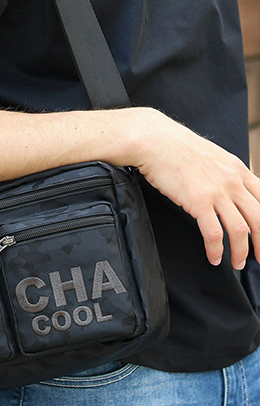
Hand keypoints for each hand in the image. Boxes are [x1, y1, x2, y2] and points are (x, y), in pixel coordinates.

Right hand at [135, 109, 259, 269]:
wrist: (155, 141)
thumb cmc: (177, 148)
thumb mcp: (214, 157)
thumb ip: (227, 174)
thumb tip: (232, 192)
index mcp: (239, 169)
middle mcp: (233, 181)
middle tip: (259, 258)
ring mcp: (217, 192)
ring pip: (240, 230)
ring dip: (241, 252)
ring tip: (237, 263)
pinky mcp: (198, 201)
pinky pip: (214, 233)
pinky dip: (216, 250)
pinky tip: (213, 257)